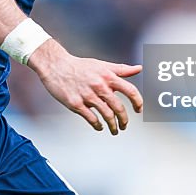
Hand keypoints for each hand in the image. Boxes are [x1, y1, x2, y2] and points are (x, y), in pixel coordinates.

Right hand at [28, 39, 143, 134]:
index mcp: (108, 76)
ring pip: (106, 115)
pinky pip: (91, 119)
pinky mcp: (76, 104)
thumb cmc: (80, 66)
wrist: (56, 66)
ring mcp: (88, 96)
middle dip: (124, 120)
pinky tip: (99, 126)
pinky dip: (98, 125)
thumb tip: (139, 68)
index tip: (139, 109)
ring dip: (113, 126)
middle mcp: (100, 86)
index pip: (130, 90)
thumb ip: (122, 69)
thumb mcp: (102, 65)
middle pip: (119, 108)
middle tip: (124, 125)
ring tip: (114, 130)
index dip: (138, 102)